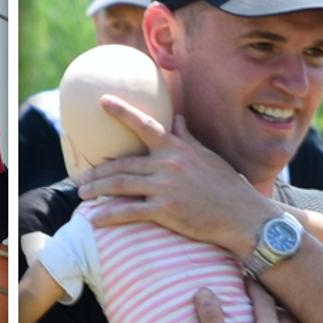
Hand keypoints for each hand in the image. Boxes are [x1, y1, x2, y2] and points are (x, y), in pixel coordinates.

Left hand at [78, 97, 280, 257]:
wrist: (241, 215)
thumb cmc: (226, 186)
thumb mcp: (207, 156)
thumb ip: (187, 138)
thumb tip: (178, 118)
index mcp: (177, 148)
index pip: (145, 125)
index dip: (122, 112)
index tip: (102, 101)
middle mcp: (168, 164)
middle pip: (122, 164)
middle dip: (97, 171)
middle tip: (80, 178)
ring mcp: (165, 187)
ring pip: (120, 185)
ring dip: (97, 190)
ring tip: (82, 195)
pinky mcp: (166, 210)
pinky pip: (130, 211)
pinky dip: (109, 216)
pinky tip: (95, 220)